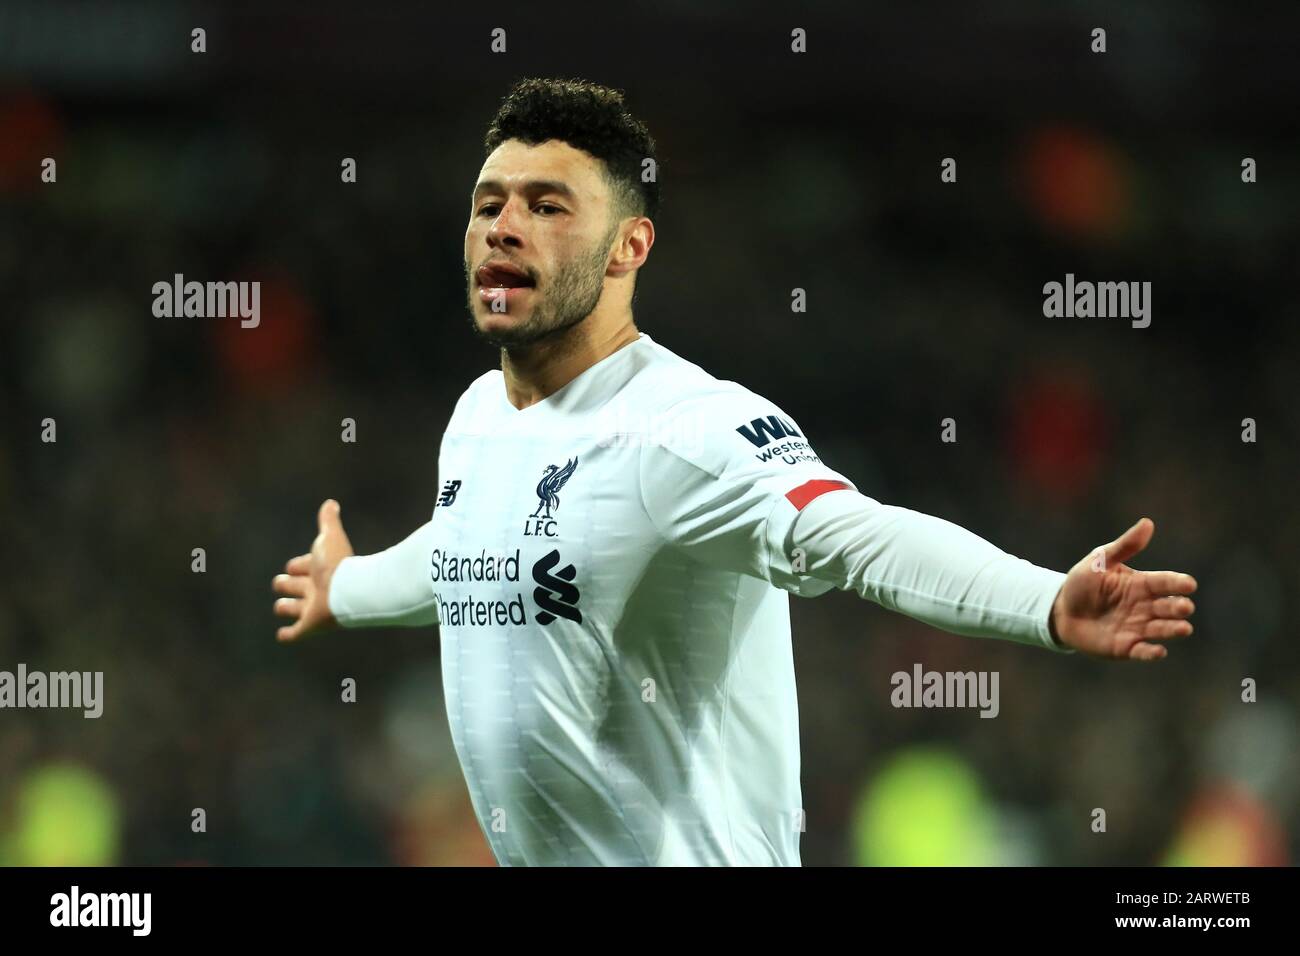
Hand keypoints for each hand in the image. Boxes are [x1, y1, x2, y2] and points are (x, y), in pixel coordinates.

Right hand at [272, 499, 354, 642]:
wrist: (349, 590)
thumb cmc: (338, 564)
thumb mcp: (329, 537)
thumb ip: (328, 521)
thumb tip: (331, 503)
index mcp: (318, 569)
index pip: (299, 566)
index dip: (296, 565)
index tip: (296, 565)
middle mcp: (315, 589)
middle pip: (293, 587)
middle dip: (287, 584)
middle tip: (284, 583)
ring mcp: (311, 609)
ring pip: (292, 609)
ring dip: (286, 607)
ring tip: (282, 607)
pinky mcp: (309, 626)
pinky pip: (295, 634)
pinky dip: (288, 635)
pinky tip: (283, 636)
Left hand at [1050, 517, 1197, 660]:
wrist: (1060, 610)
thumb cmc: (1082, 583)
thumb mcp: (1100, 561)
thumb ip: (1124, 546)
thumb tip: (1148, 523)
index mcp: (1142, 584)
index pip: (1165, 582)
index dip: (1178, 583)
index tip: (1189, 584)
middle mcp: (1145, 607)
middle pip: (1168, 607)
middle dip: (1179, 607)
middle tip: (1185, 607)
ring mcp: (1137, 628)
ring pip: (1161, 629)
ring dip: (1172, 629)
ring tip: (1184, 628)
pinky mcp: (1126, 647)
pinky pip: (1142, 651)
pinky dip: (1151, 652)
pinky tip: (1159, 651)